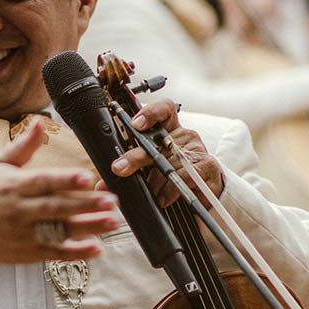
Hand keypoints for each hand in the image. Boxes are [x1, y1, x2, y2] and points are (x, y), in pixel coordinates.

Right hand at [0, 119, 119, 262]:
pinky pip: (55, 254)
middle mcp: (19, 210)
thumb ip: (23, 146)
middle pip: (57, 207)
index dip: (65, 180)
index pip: (43, 182)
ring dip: (89, 227)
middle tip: (112, 200)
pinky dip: (76, 253)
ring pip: (60, 231)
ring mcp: (24, 234)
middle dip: (86, 204)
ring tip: (113, 221)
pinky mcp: (27, 252)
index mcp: (13, 186)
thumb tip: (38, 121)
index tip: (87, 177)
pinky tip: (96, 248)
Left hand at [105, 98, 224, 207]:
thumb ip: (128, 172)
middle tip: (120, 168)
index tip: (135, 124)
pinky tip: (164, 198)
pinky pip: (186, 175)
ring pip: (170, 161)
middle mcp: (184, 136)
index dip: (150, 113)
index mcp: (170, 129)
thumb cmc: (173, 177)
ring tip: (148, 192)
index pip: (163, 110)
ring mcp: (198, 150)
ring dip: (154, 181)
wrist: (203, 196)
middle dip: (136, 156)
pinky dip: (171, 190)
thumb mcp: (149, 170)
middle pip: (159, 141)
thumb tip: (101, 186)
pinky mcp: (208, 166)